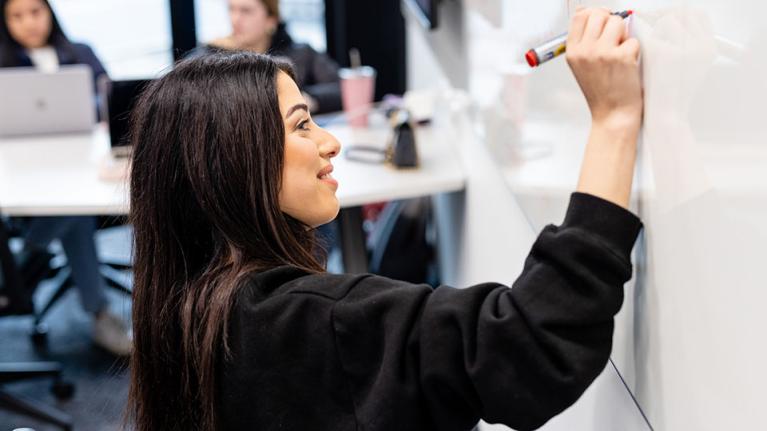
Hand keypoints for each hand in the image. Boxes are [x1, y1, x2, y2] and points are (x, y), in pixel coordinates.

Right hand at [566, 8, 642, 130]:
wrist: (612, 115)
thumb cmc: (601, 92)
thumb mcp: (582, 66)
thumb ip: (584, 41)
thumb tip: (591, 12)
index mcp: (572, 52)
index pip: (580, 16)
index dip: (595, 13)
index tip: (604, 20)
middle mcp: (584, 51)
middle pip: (599, 14)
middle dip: (611, 22)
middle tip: (615, 39)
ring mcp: (601, 53)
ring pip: (617, 23)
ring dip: (623, 36)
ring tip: (620, 54)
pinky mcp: (620, 57)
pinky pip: (632, 40)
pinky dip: (634, 51)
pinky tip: (627, 67)